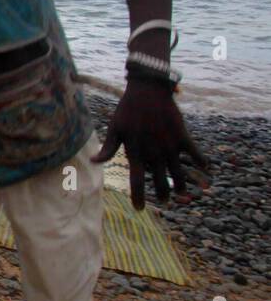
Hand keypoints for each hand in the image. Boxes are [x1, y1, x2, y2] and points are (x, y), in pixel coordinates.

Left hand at [91, 79, 209, 208]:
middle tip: (165, 202)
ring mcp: (170, 145)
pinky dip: (201, 161)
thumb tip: (94, 162)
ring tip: (182, 193)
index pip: (137, 182)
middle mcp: (154, 153)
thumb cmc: (127, 110)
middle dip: (163, 194)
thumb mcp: (114, 128)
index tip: (139, 209)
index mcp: (136, 153)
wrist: (147, 91)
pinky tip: (206, 168)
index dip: (139, 197)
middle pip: (160, 181)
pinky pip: (195, 152)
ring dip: (181, 184)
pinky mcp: (182, 136)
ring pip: (179, 172)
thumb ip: (108, 148)